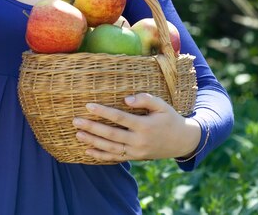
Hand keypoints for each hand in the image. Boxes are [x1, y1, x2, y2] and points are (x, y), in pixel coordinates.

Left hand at [72, 93, 201, 163]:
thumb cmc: (169, 118)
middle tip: (76, 121)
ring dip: (93, 142)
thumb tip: (126, 99)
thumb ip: (145, 99)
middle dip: (92, 128)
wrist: (181, 141)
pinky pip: (116, 158)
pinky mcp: (135, 158)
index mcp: (145, 126)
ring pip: (111, 148)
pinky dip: (101, 156)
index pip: (120, 118)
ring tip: (78, 134)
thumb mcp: (161, 105)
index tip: (88, 105)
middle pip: (111, 135)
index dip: (103, 112)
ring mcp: (137, 152)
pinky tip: (88, 151)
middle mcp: (139, 141)